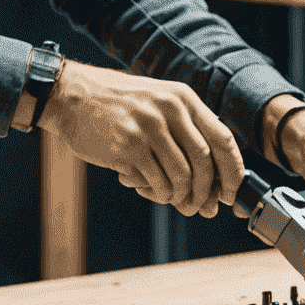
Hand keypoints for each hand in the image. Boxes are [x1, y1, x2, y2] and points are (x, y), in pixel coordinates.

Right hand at [38, 61, 244, 218]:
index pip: (223, 138)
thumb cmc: (118, 104)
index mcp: (182, 98)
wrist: (72, 96)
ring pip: (182, 177)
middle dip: (207, 192)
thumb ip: (185, 130)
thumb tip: (212, 179)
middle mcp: (169, 110)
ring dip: (180, 197)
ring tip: (171, 198)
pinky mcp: (128, 148)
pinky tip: (148, 188)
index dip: (232, 171)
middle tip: (202, 207)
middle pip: (205, 162)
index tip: (231, 192)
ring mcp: (148, 129)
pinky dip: (158, 193)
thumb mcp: (158, 100)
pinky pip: (156, 182)